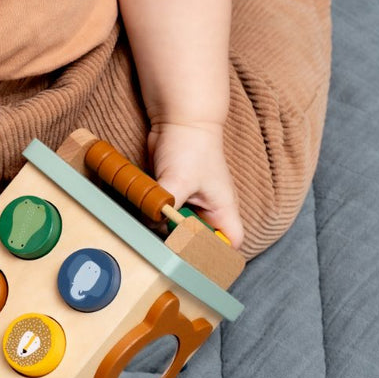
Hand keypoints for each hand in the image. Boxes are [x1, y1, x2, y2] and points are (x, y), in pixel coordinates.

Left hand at [148, 121, 243, 248]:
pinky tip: (147, 216)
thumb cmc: (191, 145)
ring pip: (180, 231)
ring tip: (154, 229)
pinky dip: (156, 218)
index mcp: (222, 209)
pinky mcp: (173, 197)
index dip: (218, 255)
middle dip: (186, 247)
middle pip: (202, 242)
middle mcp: (209, 210)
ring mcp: (190, 204)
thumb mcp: (179, 180)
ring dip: (167, 232)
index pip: (231, 243)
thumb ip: (166, 207)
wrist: (178, 119)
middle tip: (167, 248)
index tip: (196, 258)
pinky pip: (165, 217)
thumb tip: (151, 224)